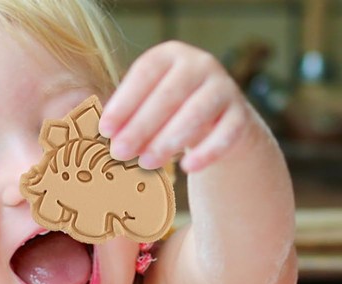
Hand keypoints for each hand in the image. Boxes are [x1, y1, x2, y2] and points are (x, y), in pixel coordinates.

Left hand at [99, 41, 252, 173]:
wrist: (217, 125)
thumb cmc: (168, 115)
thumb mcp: (147, 108)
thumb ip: (127, 118)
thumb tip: (100, 139)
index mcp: (170, 56)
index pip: (146, 73)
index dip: (124, 101)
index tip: (104, 129)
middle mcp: (200, 65)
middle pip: (170, 94)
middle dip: (141, 126)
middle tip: (119, 153)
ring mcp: (224, 89)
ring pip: (198, 112)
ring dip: (169, 139)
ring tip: (145, 163)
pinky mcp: (241, 117)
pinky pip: (226, 134)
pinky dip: (207, 152)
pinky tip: (188, 168)